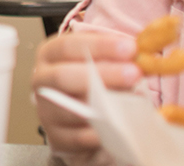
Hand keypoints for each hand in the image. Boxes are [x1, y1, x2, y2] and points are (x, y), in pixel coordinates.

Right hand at [31, 32, 141, 157]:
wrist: (71, 108)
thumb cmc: (87, 76)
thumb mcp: (96, 57)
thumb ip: (113, 53)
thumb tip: (141, 51)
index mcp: (49, 54)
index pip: (68, 46)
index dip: (100, 46)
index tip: (130, 48)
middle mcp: (42, 81)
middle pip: (64, 76)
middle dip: (103, 74)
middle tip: (134, 73)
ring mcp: (46, 110)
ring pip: (69, 109)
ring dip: (103, 105)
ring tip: (133, 101)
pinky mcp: (57, 137)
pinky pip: (76, 138)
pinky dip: (98, 133)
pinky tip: (118, 127)